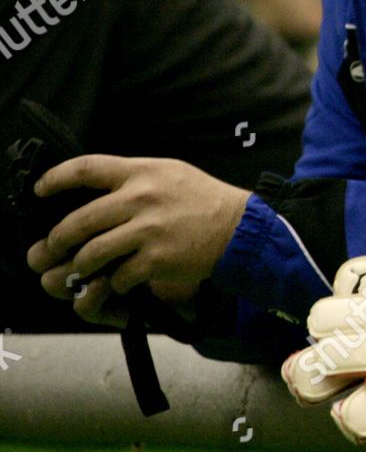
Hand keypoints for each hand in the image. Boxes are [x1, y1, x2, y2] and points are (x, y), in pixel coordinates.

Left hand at [25, 155, 248, 324]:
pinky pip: (119, 276)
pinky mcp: (157, 259)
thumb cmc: (203, 199)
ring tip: (78, 271)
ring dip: (80, 267)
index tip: (40, 190)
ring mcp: (148, 230)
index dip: (55, 179)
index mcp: (143, 173)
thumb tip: (94, 189)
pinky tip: (120, 280)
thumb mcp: (170, 173)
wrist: (239, 228)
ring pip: (92, 254)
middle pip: (78, 221)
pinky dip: (114, 283)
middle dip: (57, 240)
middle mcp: (142, 199)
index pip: (87, 168)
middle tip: (50, 248)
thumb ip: (134, 178)